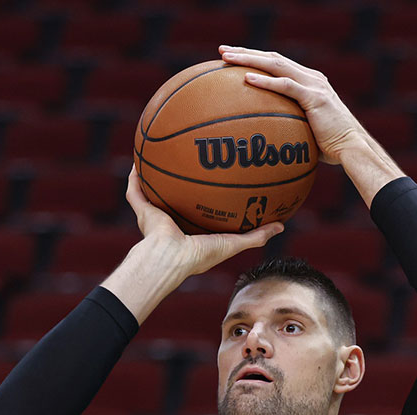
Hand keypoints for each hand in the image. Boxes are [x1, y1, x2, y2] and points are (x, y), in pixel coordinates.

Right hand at [124, 166, 281, 278]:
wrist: (170, 258)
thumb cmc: (200, 255)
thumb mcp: (234, 243)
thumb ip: (256, 236)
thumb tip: (281, 226)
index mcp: (192, 232)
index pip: (200, 212)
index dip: (206, 198)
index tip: (216, 181)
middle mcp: (172, 223)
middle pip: (176, 199)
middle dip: (181, 183)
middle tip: (191, 161)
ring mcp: (155, 218)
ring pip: (153, 193)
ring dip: (155, 177)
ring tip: (159, 154)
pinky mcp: (142, 212)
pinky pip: (135, 191)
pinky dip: (135, 177)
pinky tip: (138, 160)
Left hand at [218, 45, 364, 165]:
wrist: (351, 148)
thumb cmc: (329, 146)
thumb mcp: (306, 130)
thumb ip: (289, 124)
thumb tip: (267, 137)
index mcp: (309, 82)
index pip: (277, 64)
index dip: (254, 58)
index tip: (232, 57)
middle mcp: (312, 78)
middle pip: (273, 58)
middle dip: (246, 52)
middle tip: (222, 50)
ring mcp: (314, 85)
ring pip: (276, 65)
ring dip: (249, 59)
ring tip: (227, 58)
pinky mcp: (315, 98)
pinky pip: (286, 86)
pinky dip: (266, 81)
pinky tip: (247, 79)